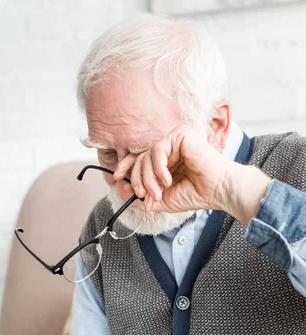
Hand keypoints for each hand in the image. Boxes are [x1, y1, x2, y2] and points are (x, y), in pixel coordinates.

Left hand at [113, 125, 269, 225]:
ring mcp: (175, 139)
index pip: (138, 158)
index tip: (117, 179)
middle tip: (144, 195)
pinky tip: (168, 180)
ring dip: (148, 178)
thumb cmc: (195, 193)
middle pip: (139, 159)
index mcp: (166, 159)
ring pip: (146, 156)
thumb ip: (142, 196)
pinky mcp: (181, 135)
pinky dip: (158, 168)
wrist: (218, 191)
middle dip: (137, 180)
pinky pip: (156, 150)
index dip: (125, 167)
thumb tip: (121, 189)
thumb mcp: (162, 199)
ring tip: (160, 191)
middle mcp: (169, 146)